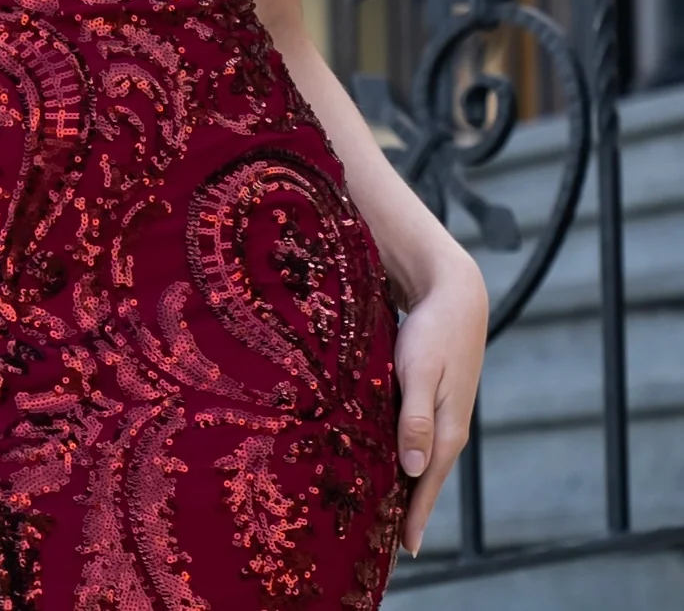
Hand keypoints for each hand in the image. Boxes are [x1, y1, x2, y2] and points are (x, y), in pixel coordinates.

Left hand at [394, 246, 488, 556]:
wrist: (457, 294)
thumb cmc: (434, 330)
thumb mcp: (419, 371)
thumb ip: (415, 418)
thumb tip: (415, 469)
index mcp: (448, 429)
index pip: (428, 485)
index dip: (415, 516)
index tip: (404, 549)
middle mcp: (449, 427)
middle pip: (427, 477)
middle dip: (410, 506)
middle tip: (387, 539)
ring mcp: (445, 413)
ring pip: (423, 457)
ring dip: (407, 481)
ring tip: (387, 507)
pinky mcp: (437, 397)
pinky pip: (421, 436)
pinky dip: (408, 454)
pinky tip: (393, 458)